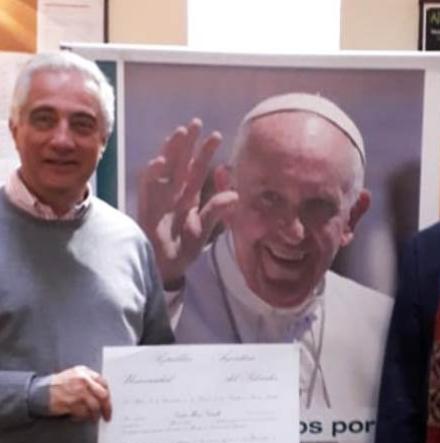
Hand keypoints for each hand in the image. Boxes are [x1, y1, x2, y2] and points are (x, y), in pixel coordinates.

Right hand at [49, 366, 110, 421]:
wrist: (40, 391)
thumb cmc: (58, 385)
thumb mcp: (74, 375)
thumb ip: (88, 380)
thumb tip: (103, 393)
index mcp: (84, 372)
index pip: (103, 383)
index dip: (108, 395)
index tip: (109, 402)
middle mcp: (82, 380)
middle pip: (103, 395)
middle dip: (107, 407)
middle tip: (107, 415)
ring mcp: (77, 392)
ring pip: (94, 406)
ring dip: (95, 415)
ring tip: (93, 418)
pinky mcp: (72, 403)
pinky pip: (84, 413)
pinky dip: (83, 417)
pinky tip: (80, 417)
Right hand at [138, 118, 238, 289]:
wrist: (167, 267)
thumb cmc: (185, 248)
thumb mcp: (205, 229)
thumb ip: (217, 211)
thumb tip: (236, 195)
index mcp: (190, 196)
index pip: (198, 169)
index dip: (205, 152)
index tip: (217, 135)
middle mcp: (174, 192)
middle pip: (181, 161)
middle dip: (187, 142)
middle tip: (196, 122)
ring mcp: (159, 197)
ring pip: (164, 168)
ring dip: (170, 151)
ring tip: (179, 134)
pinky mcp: (147, 206)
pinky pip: (148, 187)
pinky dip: (152, 175)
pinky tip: (160, 163)